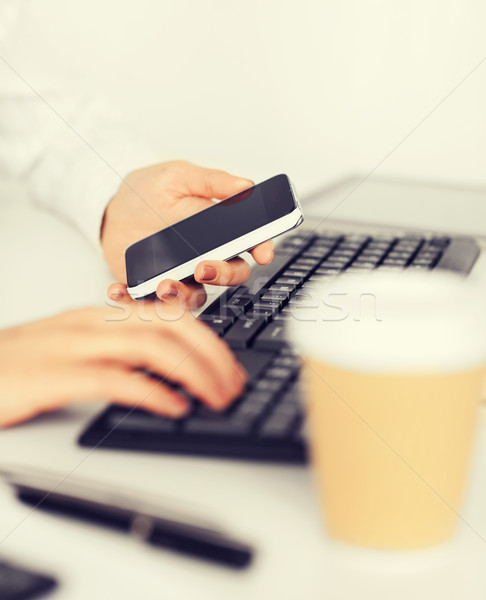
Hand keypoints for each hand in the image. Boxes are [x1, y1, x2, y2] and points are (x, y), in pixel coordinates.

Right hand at [0, 304, 245, 426]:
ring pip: (151, 347)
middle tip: (233, 384)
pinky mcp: (55, 376)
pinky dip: (152, 392)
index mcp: (100, 317)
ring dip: (194, 373)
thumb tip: (168, 372)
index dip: (207, 340)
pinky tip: (174, 407)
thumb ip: (120, 353)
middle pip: (169, 329)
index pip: (168, 317)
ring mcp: (74, 346)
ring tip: (216, 396)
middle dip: (211, 355)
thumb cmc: (21, 364)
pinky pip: (115, 379)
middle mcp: (92, 324)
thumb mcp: (78, 350)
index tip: (228, 367)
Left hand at [101, 160, 273, 307]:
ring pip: (197, 297)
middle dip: (223, 276)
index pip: (249, 243)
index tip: (262, 253)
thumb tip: (245, 185)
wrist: (111, 210)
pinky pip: (153, 303)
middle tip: (203, 268)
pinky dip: (137, 302)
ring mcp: (182, 275)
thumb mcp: (178, 176)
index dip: (262, 249)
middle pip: (230, 275)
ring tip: (164, 284)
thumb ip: (212, 182)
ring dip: (184, 296)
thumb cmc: (148, 191)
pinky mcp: (156, 288)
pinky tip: (120, 290)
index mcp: (218, 230)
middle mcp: (205, 256)